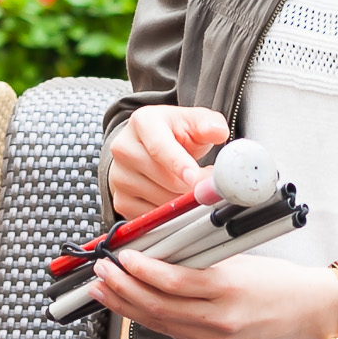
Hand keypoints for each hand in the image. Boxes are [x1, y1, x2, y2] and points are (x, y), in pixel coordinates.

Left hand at [87, 249, 329, 338]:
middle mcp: (219, 320)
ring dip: (126, 306)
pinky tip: (133, 306)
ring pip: (159, 324)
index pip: (172, 282)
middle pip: (157, 306)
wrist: (307, 312)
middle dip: (122, 289)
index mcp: (228, 289)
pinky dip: (149, 318)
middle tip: (100, 273)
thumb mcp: (239, 260)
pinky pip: (174, 333)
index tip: (120, 257)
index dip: (140, 271)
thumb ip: (201, 260)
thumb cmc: (278, 280)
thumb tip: (159, 252)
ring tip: (103, 291)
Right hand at [107, 105, 228, 218]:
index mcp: (143, 122)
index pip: (159, 147)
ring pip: (160, 200)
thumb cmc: (173, 133)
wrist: (148, 147)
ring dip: (182, 199)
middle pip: (164, 178)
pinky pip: (151, 216)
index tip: (195, 178)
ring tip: (188, 184)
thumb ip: (209, 124)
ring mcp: (119, 175)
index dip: (179, 164)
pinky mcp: (120, 200)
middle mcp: (124, 148)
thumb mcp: (193, 122)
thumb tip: (218, 132)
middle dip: (192, 185)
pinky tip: (173, 196)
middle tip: (206, 179)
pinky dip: (169, 213)